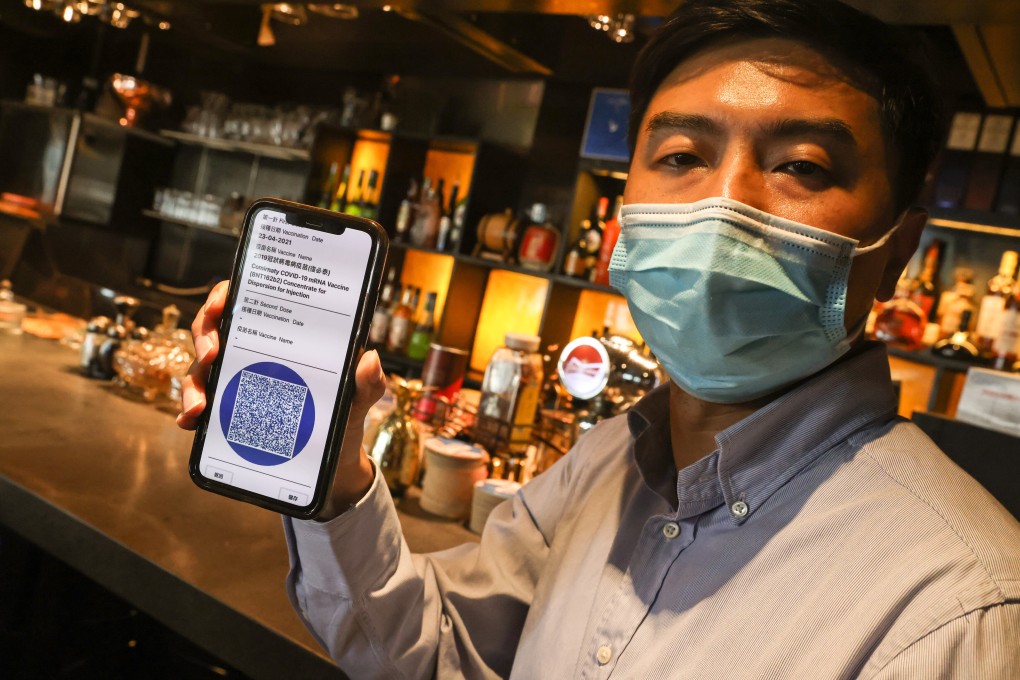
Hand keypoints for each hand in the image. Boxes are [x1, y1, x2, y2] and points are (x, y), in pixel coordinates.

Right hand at [176, 280, 386, 518]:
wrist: (334, 463)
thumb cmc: (345, 417)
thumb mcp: (359, 400)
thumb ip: (367, 382)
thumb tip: (370, 358)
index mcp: (283, 336)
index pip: (248, 300)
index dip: (228, 295)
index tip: (224, 304)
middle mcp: (254, 351)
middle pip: (214, 329)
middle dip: (204, 335)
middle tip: (212, 354)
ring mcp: (237, 380)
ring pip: (201, 369)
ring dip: (193, 383)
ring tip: (199, 405)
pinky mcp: (228, 410)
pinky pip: (200, 404)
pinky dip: (190, 411)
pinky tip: (190, 422)